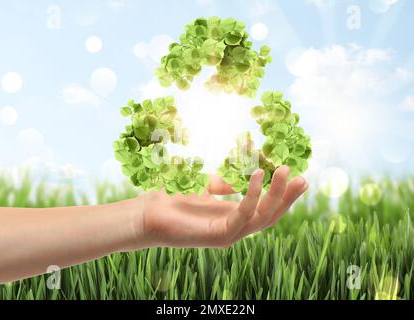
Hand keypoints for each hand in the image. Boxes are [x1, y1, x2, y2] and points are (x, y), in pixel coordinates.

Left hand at [127, 166, 307, 248]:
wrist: (146, 214)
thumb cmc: (172, 199)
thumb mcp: (203, 186)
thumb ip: (221, 183)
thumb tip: (236, 178)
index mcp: (232, 216)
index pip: (265, 208)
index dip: (282, 194)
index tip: (296, 175)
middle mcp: (234, 228)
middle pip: (271, 215)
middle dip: (288, 197)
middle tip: (302, 177)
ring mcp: (228, 234)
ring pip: (263, 218)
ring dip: (277, 194)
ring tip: (285, 171)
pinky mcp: (218, 236)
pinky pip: (243, 215)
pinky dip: (252, 195)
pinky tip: (258, 175)